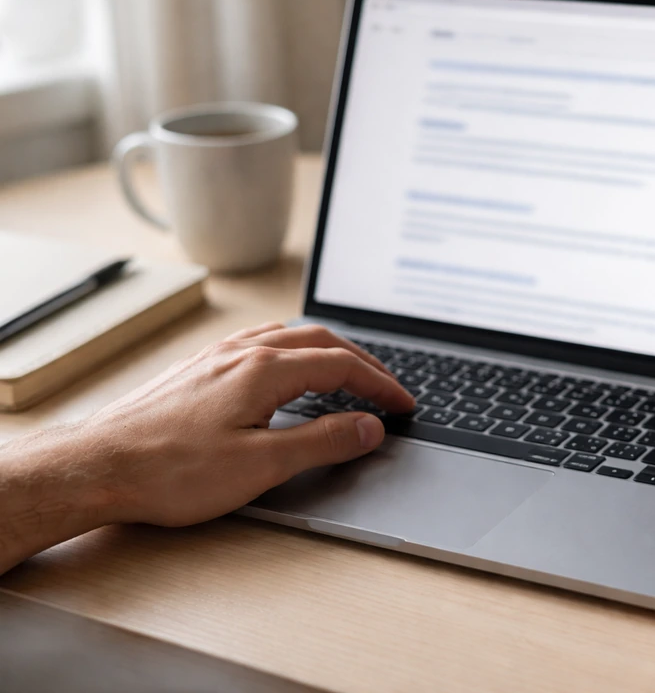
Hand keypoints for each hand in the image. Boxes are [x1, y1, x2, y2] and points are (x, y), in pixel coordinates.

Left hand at [0, 324, 413, 571]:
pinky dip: (293, 351)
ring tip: (348, 373)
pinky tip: (287, 370)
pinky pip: (260, 343)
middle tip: (388, 388)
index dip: (381, 385)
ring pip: (289, 337)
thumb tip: (368, 427)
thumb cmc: (171, 471)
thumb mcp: (261, 466)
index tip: (403, 404)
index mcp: (264, 369)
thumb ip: (322, 442)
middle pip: (320, 341)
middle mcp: (242, 352)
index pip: (342, 366)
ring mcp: (217, 356)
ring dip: (328, 351)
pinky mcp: (199, 368)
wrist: (97, 466)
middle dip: (362, 363)